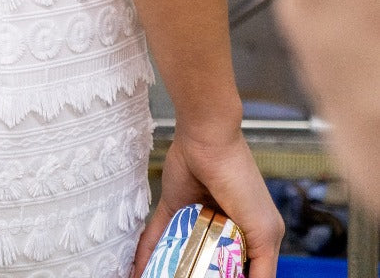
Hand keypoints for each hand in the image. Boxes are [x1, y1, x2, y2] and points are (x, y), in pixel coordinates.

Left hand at [130, 127, 282, 277]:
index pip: (242, 271)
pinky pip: (159, 234)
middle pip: (210, 265)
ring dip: (170, 269)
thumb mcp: (264, 230)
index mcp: (251, 235)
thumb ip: (263, 268)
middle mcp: (224, 228)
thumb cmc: (241, 180)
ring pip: (182, 253)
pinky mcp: (174, 205)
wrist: (209, 138)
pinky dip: (148, 252)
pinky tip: (138, 269)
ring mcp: (197, 217)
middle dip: (198, 275)